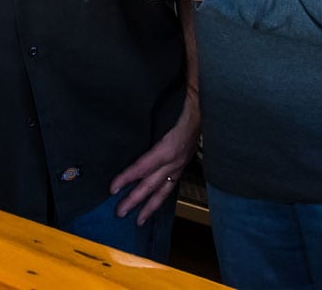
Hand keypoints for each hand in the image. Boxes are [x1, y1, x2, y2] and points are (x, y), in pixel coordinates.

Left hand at [107, 90, 198, 224]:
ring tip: (139, 219)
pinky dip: (161, 195)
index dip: (128, 178)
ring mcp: (181, 162)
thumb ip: (156, 111)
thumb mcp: (169, 106)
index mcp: (170, 147)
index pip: (144, 166)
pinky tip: (155, 202)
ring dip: (150, 205)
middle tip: (120, 213)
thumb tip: (140, 109)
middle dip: (135, 200)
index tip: (113, 188)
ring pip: (164, 189)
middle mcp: (176, 159)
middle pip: (152, 184)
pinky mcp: (184, 162)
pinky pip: (171, 183)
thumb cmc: (189, 102)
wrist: (208, 105)